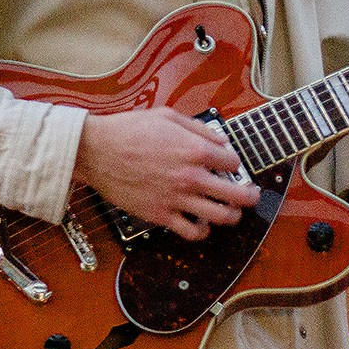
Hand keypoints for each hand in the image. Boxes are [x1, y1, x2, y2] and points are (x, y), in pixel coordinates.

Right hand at [74, 107, 261, 241]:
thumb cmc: (129, 130)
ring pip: (220, 217)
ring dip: (232, 216)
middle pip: (237, 195)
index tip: (231, 165)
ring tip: (233, 213)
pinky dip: (201, 231)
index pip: (234, 163)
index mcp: (196, 150)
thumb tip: (221, 140)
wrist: (96, 151)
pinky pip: (190, 231)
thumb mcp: (169, 116)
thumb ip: (200, 129)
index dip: (235, 164)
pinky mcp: (160, 215)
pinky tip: (202, 223)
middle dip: (249, 196)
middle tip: (252, 195)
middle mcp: (192, 176)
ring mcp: (177, 199)